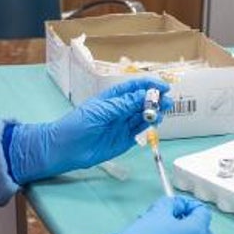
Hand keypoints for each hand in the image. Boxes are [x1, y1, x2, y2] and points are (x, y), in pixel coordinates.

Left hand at [7, 77, 171, 183]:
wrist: (66, 148)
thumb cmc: (78, 124)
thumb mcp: (101, 111)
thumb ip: (124, 104)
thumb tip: (143, 95)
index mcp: (112, 98)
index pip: (134, 87)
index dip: (149, 85)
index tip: (162, 87)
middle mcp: (120, 109)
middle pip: (142, 101)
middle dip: (155, 99)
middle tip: (167, 101)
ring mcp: (123, 124)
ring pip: (144, 115)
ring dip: (154, 112)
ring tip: (162, 111)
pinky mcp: (125, 139)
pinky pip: (140, 130)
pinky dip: (149, 125)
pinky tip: (154, 122)